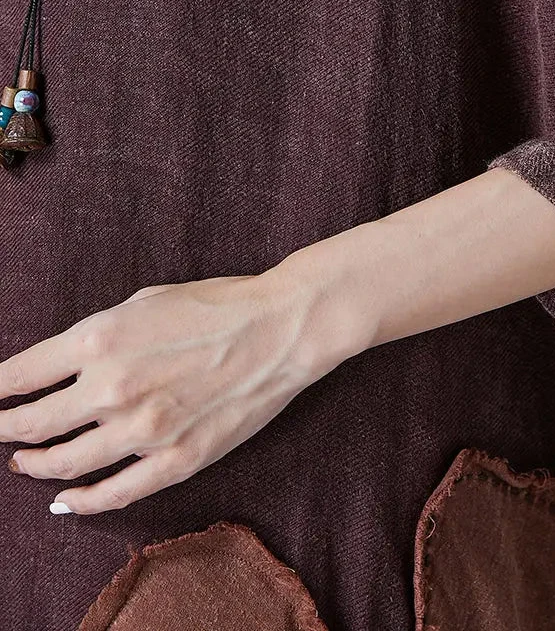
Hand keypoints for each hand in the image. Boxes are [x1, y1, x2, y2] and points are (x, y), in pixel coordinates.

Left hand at [0, 270, 341, 514]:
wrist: (281, 328)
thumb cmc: (216, 305)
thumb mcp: (144, 301)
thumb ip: (97, 336)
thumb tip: (59, 364)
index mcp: (100, 338)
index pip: (21, 375)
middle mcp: (112, 386)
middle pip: (32, 424)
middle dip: (4, 429)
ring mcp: (142, 429)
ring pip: (64, 463)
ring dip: (35, 464)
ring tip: (23, 461)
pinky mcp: (174, 459)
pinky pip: (112, 493)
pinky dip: (79, 500)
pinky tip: (64, 498)